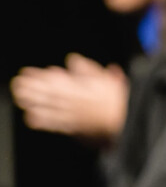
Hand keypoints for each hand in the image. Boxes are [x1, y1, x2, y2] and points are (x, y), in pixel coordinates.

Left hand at [11, 53, 128, 145]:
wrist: (128, 121)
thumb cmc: (120, 100)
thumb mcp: (108, 78)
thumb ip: (88, 69)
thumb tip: (73, 59)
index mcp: (82, 87)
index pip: (56, 80)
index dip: (40, 76)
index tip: (28, 72)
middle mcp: (74, 100)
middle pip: (48, 92)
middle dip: (31, 88)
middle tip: (17, 83)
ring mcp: (72, 114)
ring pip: (48, 106)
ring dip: (32, 101)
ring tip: (19, 97)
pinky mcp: (74, 127)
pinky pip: (54, 124)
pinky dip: (42, 121)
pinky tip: (30, 118)